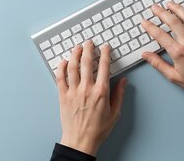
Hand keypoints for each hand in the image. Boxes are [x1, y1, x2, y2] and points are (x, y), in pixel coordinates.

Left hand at [56, 41, 127, 155]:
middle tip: (89, 42)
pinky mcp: (63, 95)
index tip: (105, 47)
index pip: (104, 67)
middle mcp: (86, 89)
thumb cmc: (98, 129)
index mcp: (101, 92)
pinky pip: (60, 77)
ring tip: (77, 47)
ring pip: (73, 67)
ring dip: (75, 54)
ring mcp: (73, 91)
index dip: (105, 54)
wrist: (80, 140)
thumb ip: (119, 95)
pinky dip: (61, 67)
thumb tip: (124, 81)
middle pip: (87, 63)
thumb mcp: (115, 113)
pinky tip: (63, 62)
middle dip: (89, 49)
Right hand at [141, 1, 183, 99]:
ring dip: (177, 8)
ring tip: (169, 3)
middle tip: (154, 7)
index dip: (150, 27)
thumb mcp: (173, 76)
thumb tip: (145, 55)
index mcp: (178, 52)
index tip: (144, 22)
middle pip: (172, 22)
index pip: (160, 35)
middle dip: (161, 12)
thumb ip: (158, 64)